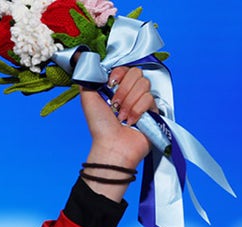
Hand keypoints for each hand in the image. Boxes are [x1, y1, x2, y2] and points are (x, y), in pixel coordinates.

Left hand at [80, 66, 158, 199]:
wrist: (111, 145)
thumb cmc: (100, 126)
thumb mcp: (88, 99)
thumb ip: (88, 80)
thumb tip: (90, 66)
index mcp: (117, 87)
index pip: (126, 67)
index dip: (119, 73)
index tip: (110, 84)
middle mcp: (131, 92)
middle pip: (137, 73)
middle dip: (123, 90)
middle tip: (114, 105)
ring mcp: (143, 101)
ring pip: (144, 85)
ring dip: (129, 102)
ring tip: (121, 117)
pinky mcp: (154, 111)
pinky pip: (149, 99)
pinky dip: (137, 111)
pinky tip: (132, 122)